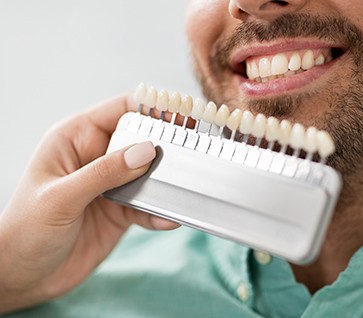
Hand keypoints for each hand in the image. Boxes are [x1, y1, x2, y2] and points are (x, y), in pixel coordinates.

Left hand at [0, 95, 179, 312]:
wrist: (23, 277)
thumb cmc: (25, 231)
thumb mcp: (62, 198)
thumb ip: (104, 173)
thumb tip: (146, 151)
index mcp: (76, 139)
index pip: (121, 110)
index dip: (153, 108)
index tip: (183, 113)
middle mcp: (97, 157)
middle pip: (143, 139)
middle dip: (168, 146)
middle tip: (194, 152)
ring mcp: (111, 184)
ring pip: (150, 173)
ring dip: (167, 182)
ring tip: (184, 189)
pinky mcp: (122, 210)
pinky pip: (149, 205)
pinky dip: (161, 211)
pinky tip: (168, 219)